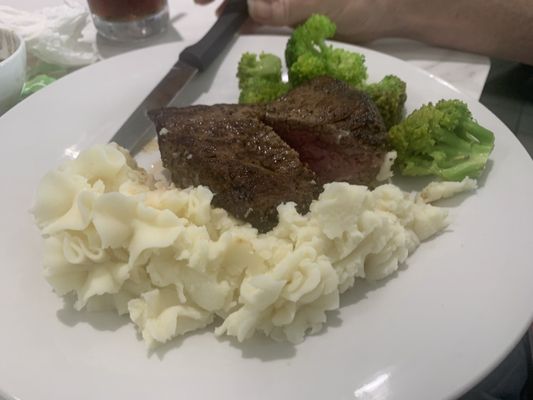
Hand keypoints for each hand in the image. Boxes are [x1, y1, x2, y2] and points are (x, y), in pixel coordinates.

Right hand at [194, 0, 397, 42]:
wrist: (383, 13)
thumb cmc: (357, 0)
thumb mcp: (320, 3)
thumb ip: (286, 6)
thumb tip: (251, 8)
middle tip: (203, 5)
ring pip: (256, 1)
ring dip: (235, 7)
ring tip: (218, 19)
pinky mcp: (293, 9)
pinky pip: (266, 13)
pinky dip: (251, 19)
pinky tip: (238, 27)